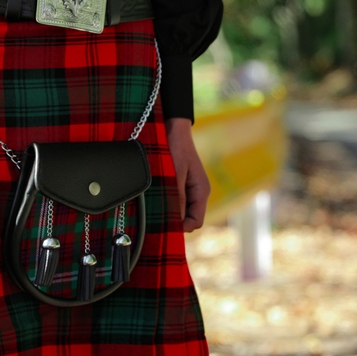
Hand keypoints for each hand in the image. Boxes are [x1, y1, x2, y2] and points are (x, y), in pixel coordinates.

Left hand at [165, 117, 210, 231]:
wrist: (173, 128)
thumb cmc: (175, 147)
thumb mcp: (175, 173)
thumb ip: (177, 197)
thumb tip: (177, 221)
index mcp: (202, 191)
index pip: (197, 222)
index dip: (182, 227)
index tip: (165, 224)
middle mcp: (198, 193)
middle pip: (190, 220)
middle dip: (176, 222)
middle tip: (156, 218)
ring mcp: (190, 190)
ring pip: (182, 212)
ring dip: (170, 212)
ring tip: (155, 208)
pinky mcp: (181, 185)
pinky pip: (176, 202)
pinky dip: (168, 204)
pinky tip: (156, 200)